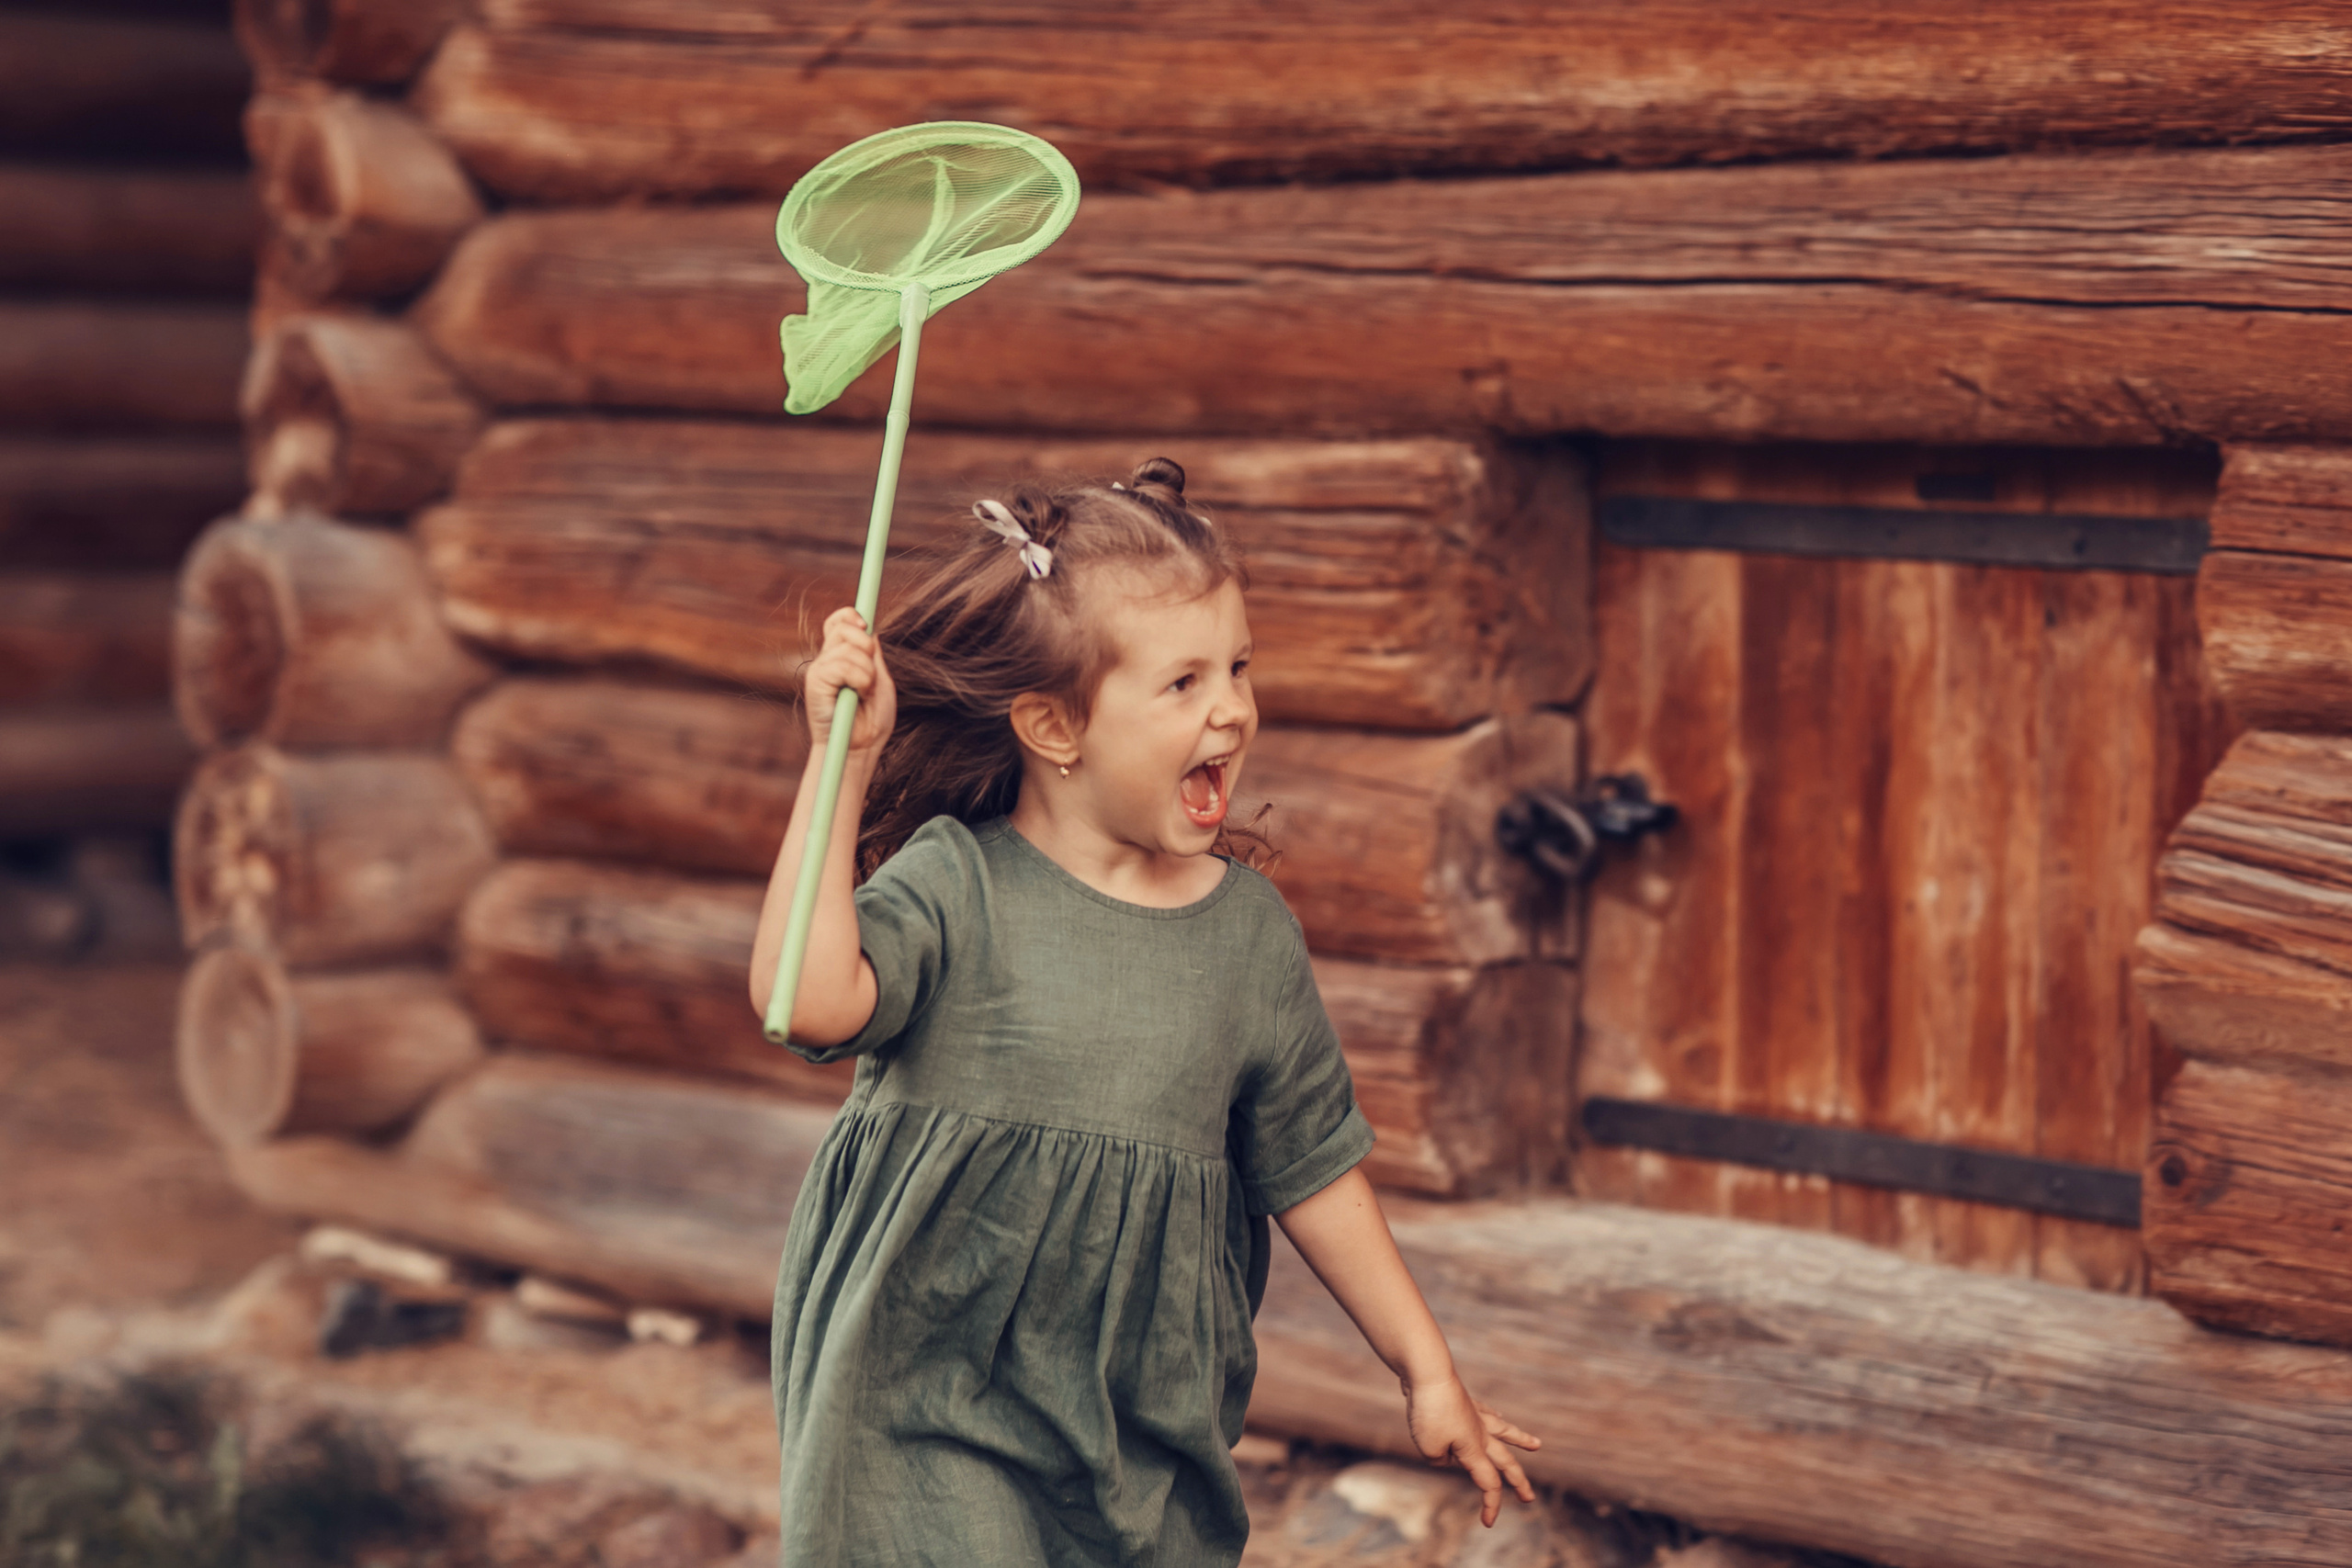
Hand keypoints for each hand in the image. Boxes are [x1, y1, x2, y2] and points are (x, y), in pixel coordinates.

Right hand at [804, 606, 896, 755]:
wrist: (861, 748)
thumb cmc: (871, 720)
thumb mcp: (879, 680)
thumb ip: (872, 655)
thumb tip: (868, 628)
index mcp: (840, 658)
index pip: (838, 622)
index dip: (850, 616)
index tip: (865, 625)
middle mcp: (826, 660)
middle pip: (845, 627)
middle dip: (867, 647)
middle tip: (870, 677)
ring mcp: (819, 670)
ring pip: (849, 648)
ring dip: (867, 673)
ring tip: (863, 693)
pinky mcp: (815, 682)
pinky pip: (843, 665)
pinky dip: (859, 680)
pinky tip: (856, 696)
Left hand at [1403, 1374, 1538, 1527]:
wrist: (1428, 1373)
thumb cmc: (1429, 1413)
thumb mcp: (1429, 1448)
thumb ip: (1439, 1459)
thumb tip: (1446, 1451)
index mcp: (1474, 1449)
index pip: (1488, 1483)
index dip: (1491, 1505)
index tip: (1488, 1524)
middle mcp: (1480, 1433)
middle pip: (1504, 1462)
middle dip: (1518, 1482)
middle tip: (1529, 1498)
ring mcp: (1474, 1415)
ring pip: (1504, 1431)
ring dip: (1520, 1440)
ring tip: (1537, 1445)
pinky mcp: (1464, 1400)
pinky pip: (1485, 1412)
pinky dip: (1494, 1416)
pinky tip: (1499, 1415)